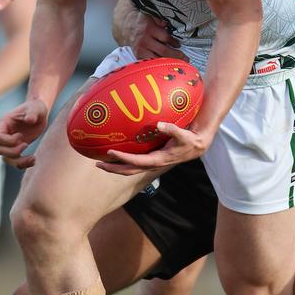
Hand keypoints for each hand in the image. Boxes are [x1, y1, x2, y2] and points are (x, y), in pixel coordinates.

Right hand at [0, 99, 48, 168]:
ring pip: (6, 158)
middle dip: (12, 151)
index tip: (21, 136)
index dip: (8, 141)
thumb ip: (33, 112)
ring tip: (33, 158)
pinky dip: (23, 164)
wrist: (40, 113)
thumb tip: (29, 120)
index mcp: (5, 123)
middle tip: (26, 144)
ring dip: (18, 162)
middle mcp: (5, 134)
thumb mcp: (36, 107)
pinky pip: (15, 162)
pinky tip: (34, 160)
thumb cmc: (36, 107)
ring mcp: (10, 143)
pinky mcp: (17, 149)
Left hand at [96, 122, 212, 175]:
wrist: (196, 147)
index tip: (110, 152)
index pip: (136, 161)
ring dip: (115, 167)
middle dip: (113, 168)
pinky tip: (115, 156)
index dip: (123, 158)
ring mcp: (151, 163)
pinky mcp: (151, 160)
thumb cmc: (189, 140)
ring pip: (130, 169)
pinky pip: (134, 164)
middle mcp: (152, 164)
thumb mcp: (183, 134)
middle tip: (98, 164)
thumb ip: (172, 129)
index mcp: (158, 159)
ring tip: (101, 162)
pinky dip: (123, 162)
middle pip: (129, 170)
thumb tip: (159, 124)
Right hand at [124, 11, 186, 60]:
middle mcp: (145, 40)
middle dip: (176, 55)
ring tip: (178, 64)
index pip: (165, 37)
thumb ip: (161, 21)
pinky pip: (150, 62)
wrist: (126, 26)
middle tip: (185, 59)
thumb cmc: (142, 21)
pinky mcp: (138, 55)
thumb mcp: (151, 16)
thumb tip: (169, 25)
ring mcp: (141, 49)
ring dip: (168, 62)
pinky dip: (159, 64)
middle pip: (163, 50)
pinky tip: (166, 66)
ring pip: (157, 59)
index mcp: (149, 29)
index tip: (179, 45)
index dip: (174, 42)